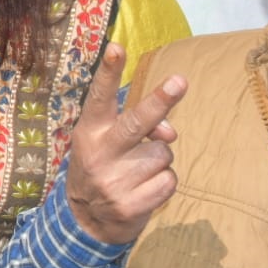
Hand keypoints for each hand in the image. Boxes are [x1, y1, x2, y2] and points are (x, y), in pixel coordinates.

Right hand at [64, 44, 186, 244]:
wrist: (86, 220)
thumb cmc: (104, 165)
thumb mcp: (107, 142)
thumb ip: (136, 127)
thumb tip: (170, 134)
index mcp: (90, 131)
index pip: (100, 96)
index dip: (109, 72)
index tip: (116, 47)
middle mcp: (98, 153)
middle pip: (136, 123)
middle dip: (159, 102)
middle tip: (180, 81)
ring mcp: (113, 182)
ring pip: (163, 155)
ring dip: (159, 161)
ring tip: (139, 170)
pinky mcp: (131, 206)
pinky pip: (169, 181)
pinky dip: (163, 183)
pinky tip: (144, 188)